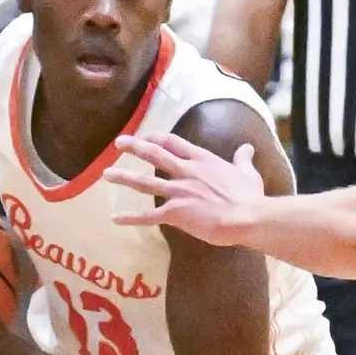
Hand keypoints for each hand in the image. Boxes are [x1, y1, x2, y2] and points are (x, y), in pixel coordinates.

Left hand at [103, 133, 264, 246]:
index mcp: (202, 160)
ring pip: (145, 182)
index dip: (159, 139)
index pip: (175, 143)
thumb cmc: (249, 196)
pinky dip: (130, 217)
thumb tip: (247, 148)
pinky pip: (148, 215)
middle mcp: (186, 171)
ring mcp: (178, 192)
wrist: (247, 217)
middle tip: (118, 143)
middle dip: (135, 147)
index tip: (148, 137)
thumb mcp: (247, 172)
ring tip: (106, 175)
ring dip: (124, 177)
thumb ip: (243, 159)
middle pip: (155, 155)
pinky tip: (115, 218)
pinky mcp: (175, 213)